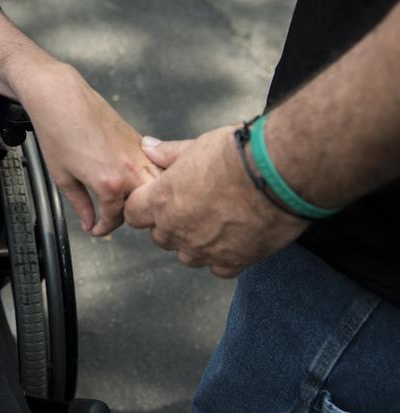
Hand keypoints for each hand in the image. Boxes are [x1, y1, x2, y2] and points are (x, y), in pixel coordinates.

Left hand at [21, 64, 158, 235]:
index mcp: (110, 184)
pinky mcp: (139, 140)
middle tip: (110, 218)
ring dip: (141, 198)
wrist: (61, 98)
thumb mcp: (63, 178)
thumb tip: (89, 221)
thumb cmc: (57, 132)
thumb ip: (81, 204)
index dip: (104, 228)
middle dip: (128, 216)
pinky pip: (152, 166)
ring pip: (153, 187)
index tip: (96, 229)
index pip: (116, 218)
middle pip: (141, 206)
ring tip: (123, 202)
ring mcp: (138, 153)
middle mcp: (131, 170)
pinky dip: (146, 178)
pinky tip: (131, 180)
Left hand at [124, 126, 308, 276]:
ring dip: (195, 243)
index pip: (134, 213)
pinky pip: (218, 268)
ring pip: (187, 255)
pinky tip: (236, 238)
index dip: (144, 206)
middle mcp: (177, 229)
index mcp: (162, 200)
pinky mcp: (233, 261)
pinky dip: (224, 257)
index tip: (157, 199)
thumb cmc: (237, 154)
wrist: (278, 172)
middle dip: (171, 224)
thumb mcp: (197, 145)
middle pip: (160, 236)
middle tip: (194, 206)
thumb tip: (148, 147)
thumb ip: (169, 153)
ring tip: (217, 221)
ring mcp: (204, 249)